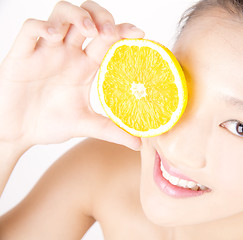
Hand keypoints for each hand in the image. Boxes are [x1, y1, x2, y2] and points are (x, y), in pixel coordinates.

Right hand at [0, 1, 142, 149]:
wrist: (18, 134)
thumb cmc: (50, 124)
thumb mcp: (85, 125)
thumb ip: (111, 130)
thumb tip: (138, 144)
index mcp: (85, 66)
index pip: (107, 39)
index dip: (122, 30)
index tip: (138, 33)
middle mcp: (68, 53)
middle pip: (87, 17)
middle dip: (101, 17)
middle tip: (110, 32)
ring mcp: (45, 51)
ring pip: (61, 14)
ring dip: (77, 16)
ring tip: (89, 31)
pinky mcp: (22, 55)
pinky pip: (30, 29)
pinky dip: (42, 26)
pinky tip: (53, 35)